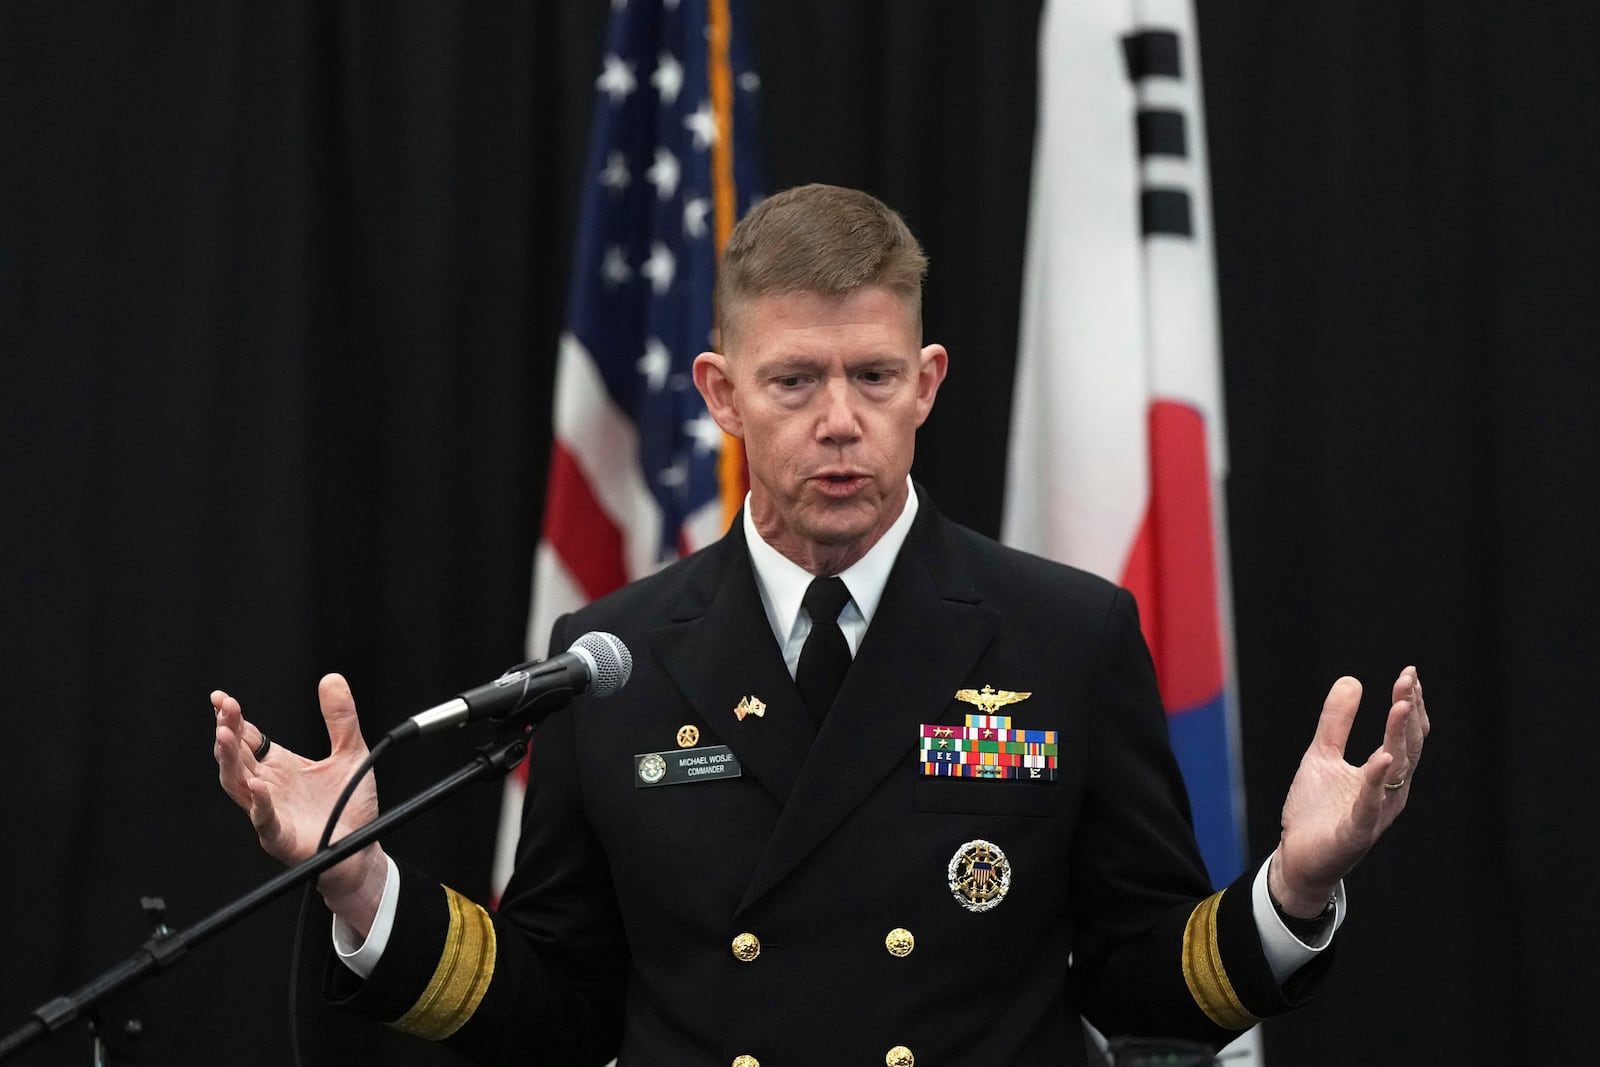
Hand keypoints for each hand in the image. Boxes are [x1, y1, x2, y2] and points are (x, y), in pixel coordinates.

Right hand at [212, 673, 387, 933]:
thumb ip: (341, 718)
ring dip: (230, 762)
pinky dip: (259, 803)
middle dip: (227, 732)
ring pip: (239, 786)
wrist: (361, 849)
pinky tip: (258, 785)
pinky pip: (264, 820)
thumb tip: (332, 679)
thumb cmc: (349, 806)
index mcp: (279, 766)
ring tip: (226, 737)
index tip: (223, 699)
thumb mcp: (351, 752)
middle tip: (224, 710)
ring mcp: (270, 812)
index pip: (248, 738)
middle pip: (237, 757)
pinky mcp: (280, 837)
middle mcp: (268, 786)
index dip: (234, 718)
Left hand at [1271, 666, 1429, 916]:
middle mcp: (1390, 792)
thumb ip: (1337, 722)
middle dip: (1409, 712)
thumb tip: (1352, 680)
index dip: (1409, 704)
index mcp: (1385, 774)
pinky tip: (1383, 758)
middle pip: (1407, 747)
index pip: (1405, 735)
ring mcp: (1376, 812)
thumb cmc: (1316, 810)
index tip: (1409, 674)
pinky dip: (1377, 780)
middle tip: (1409, 680)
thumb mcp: (1322, 755)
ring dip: (1399, 737)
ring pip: (1396, 771)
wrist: (1298, 857)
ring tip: (1401, 706)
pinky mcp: (1356, 831)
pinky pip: (1370, 803)